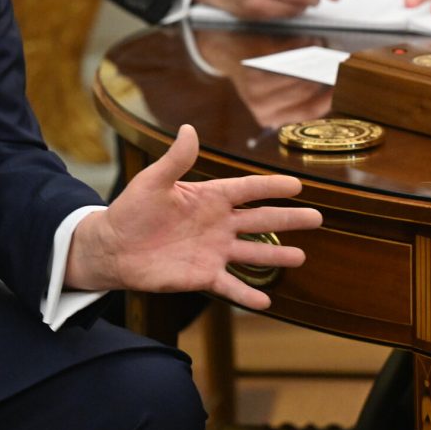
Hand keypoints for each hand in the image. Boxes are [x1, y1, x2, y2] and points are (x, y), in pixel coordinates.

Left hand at [65, 124, 318, 309]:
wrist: (112, 247)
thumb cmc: (131, 210)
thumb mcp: (153, 181)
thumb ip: (176, 159)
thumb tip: (189, 128)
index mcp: (208, 197)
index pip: (247, 190)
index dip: (271, 187)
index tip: (298, 184)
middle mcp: (216, 224)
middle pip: (260, 220)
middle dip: (288, 219)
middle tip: (317, 218)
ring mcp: (212, 251)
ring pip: (253, 253)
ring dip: (277, 255)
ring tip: (302, 257)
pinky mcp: (202, 276)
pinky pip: (231, 286)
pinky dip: (248, 294)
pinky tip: (267, 300)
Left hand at [194, 29, 332, 126]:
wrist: (224, 49)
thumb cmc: (258, 68)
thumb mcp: (276, 88)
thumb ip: (303, 91)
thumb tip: (340, 85)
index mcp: (270, 117)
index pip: (311, 111)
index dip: (332, 96)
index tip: (346, 82)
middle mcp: (261, 107)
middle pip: (308, 90)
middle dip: (326, 72)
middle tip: (338, 58)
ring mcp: (255, 88)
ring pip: (300, 72)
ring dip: (316, 56)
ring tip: (322, 45)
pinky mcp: (252, 67)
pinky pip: (288, 56)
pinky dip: (301, 45)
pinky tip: (307, 39)